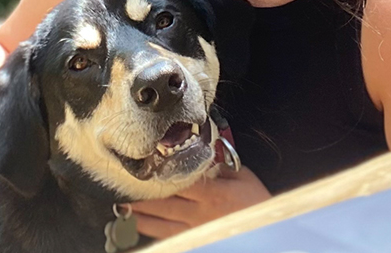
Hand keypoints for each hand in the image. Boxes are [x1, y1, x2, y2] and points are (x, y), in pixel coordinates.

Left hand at [129, 166, 270, 238]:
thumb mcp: (243, 175)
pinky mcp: (200, 240)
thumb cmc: (256, 200)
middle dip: (142, 201)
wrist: (268, 228)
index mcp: (212, 193)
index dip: (158, 179)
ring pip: (164, 226)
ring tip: (126, 213)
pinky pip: (173, 239)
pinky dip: (158, 236)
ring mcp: (198, 230)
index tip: (141, 172)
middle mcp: (201, 214)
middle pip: (165, 206)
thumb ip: (221, 162)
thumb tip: (202, 149)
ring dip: (143, 220)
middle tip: (121, 195)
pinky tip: (144, 232)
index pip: (179, 183)